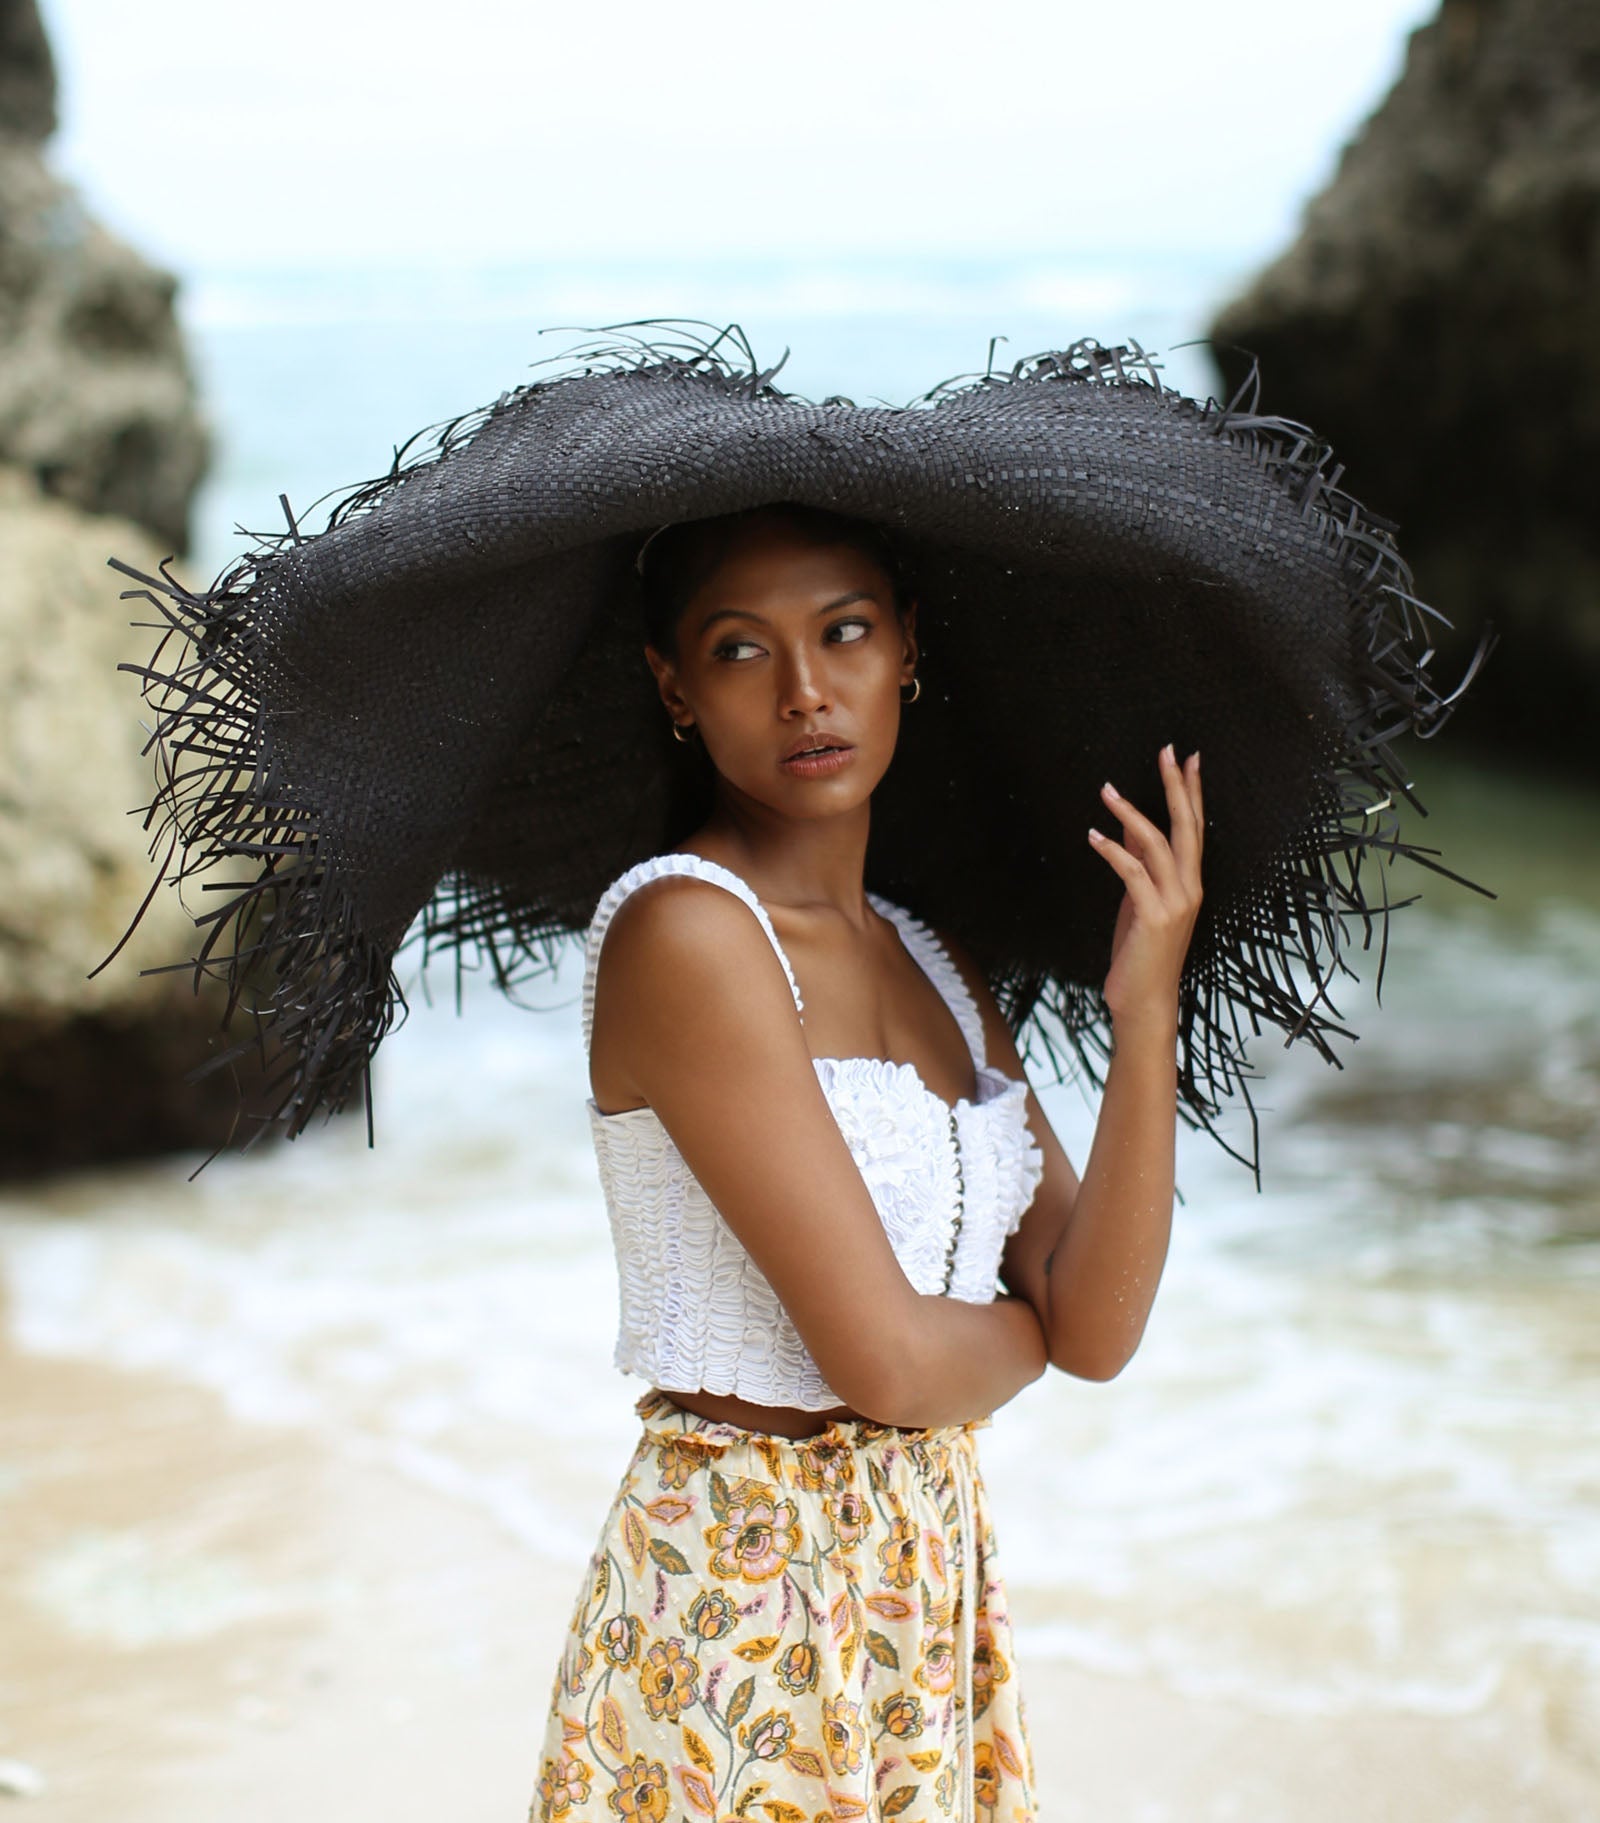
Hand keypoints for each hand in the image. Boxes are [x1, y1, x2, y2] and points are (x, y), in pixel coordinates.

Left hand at [1088, 744, 1203, 1036]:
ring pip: (1158, 844)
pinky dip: (1113, 851)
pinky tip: (1094, 836)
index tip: (1189, 759)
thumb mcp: (1140, 903)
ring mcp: (1175, 903)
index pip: (1195, 828)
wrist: (1144, 1001)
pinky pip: (1132, 873)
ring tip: (1108, 790)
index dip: (1193, 793)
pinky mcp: (1154, 917)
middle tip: (1168, 751)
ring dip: (1131, 813)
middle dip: (1177, 787)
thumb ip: (1140, 869)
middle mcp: (1190, 889)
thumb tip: (1129, 833)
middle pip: (1187, 827)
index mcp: (1191, 884)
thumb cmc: (1141, 954)